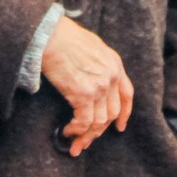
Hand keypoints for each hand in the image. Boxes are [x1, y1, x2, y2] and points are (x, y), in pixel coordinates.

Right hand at [42, 16, 132, 156]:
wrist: (50, 34)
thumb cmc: (63, 37)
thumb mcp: (91, 46)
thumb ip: (97, 63)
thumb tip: (90, 79)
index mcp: (115, 63)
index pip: (127, 94)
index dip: (124, 114)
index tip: (119, 127)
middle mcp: (111, 76)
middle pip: (112, 113)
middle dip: (98, 131)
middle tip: (85, 142)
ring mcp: (99, 86)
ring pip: (99, 121)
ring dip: (86, 135)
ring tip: (74, 141)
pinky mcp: (83, 94)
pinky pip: (84, 121)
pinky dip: (76, 130)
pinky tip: (67, 131)